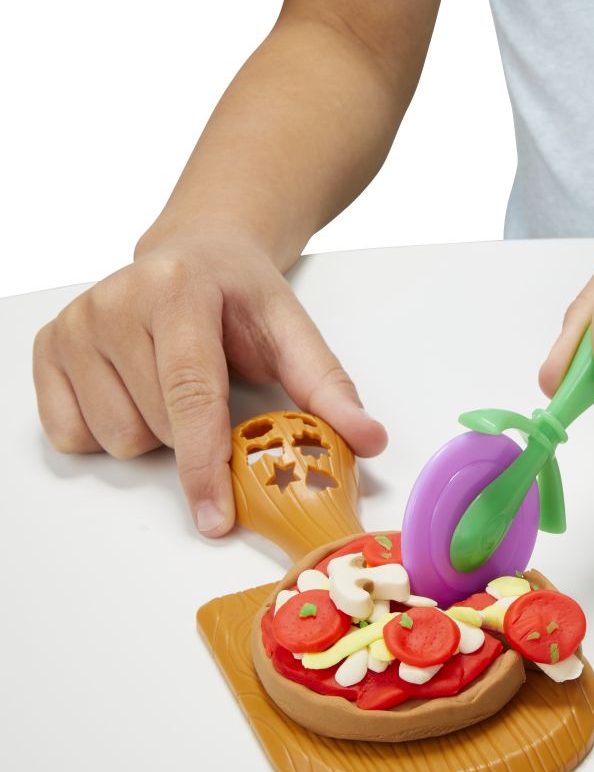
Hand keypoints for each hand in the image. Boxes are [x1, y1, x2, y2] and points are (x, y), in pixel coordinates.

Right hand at [33, 235, 386, 534]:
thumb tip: (369, 439)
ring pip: (114, 438)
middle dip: (195, 434)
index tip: (217, 518)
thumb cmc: (240, 296)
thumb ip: (328, 387)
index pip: (191, 394)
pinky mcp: (47, 346)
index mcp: (178, 289)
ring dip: (154, 433)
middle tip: (213, 389)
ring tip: (173, 385)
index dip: (206, 465)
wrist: (193, 252)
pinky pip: (72, 433)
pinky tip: (134, 389)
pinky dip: (109, 429)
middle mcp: (114, 301)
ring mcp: (74, 324)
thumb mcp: (292, 330)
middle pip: (156, 427)